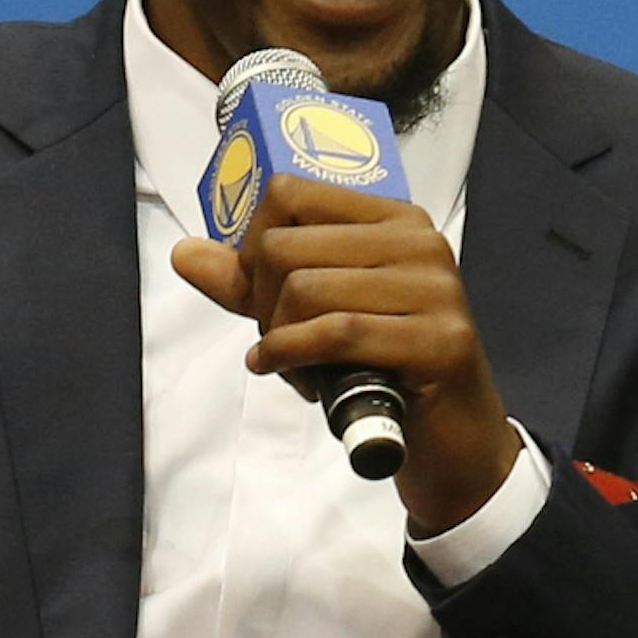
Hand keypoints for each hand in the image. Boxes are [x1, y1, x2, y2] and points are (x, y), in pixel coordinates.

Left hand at [171, 175, 521, 536]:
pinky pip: (335, 333)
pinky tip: (285, 375)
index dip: (253, 247)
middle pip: (285, 246)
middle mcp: (418, 241)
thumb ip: (254, 283)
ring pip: (304, 290)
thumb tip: (185, 253)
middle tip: (279, 342)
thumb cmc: (383, 372)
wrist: (453, 443)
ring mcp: (434, 288)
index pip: (289, 194)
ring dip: (280, 340)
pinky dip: (292, 357)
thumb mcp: (315, 316)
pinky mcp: (437, 340)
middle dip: (262, 304)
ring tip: (297, 367)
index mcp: (393, 219)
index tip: (262, 295)